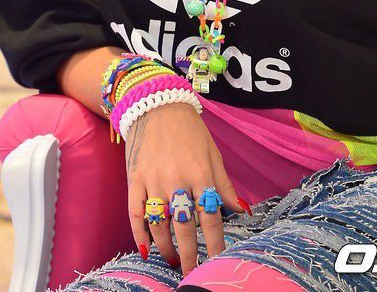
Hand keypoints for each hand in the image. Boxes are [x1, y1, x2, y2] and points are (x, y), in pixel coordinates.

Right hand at [125, 101, 249, 277]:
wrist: (157, 104)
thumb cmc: (190, 130)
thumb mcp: (213, 153)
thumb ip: (224, 185)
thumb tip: (242, 210)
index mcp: (200, 174)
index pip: (210, 218)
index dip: (214, 244)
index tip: (217, 262)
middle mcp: (177, 180)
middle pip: (184, 227)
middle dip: (191, 254)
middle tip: (194, 272)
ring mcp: (153, 180)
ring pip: (159, 225)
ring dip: (167, 248)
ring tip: (174, 260)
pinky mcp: (134, 179)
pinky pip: (136, 213)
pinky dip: (139, 234)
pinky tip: (147, 249)